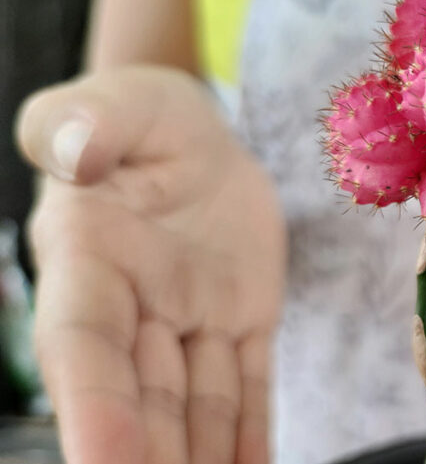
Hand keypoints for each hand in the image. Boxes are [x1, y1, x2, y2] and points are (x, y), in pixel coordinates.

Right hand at [17, 67, 285, 463]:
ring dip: (202, 463)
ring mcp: (192, 321)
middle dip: (152, 459)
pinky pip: (249, 388)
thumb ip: (79, 124)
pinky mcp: (244, 321)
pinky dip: (251, 440)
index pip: (85, 347)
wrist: (193, 134)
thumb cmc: (136, 114)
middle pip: (143, 401)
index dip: (93, 410)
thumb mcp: (111, 103)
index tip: (106, 461)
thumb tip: (70, 152)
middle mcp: (135, 308)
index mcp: (88, 260)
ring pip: (199, 409)